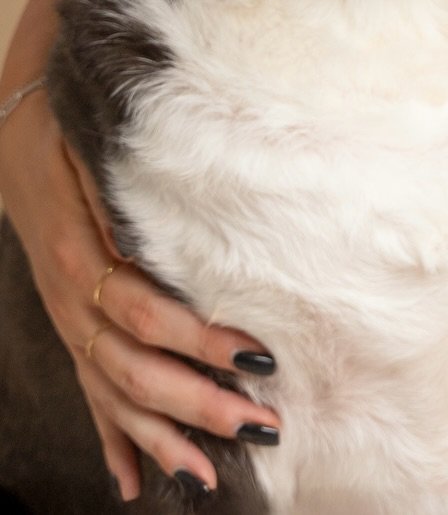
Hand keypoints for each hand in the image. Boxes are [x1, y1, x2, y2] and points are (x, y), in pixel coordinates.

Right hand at [0, 86, 281, 498]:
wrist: (17, 135)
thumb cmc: (70, 136)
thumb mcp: (97, 151)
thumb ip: (129, 187)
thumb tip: (183, 206)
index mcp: (83, 258)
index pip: (148, 313)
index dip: (200, 340)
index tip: (256, 354)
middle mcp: (73, 303)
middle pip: (136, 368)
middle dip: (197, 402)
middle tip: (256, 423)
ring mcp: (69, 324)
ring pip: (114, 393)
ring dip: (162, 435)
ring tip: (207, 472)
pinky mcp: (71, 331)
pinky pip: (90, 394)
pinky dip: (112, 440)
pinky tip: (131, 481)